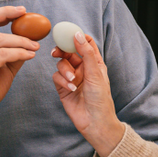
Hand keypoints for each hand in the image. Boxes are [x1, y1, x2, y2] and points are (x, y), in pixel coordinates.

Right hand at [0, 6, 38, 117]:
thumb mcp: (4, 67)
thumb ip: (14, 54)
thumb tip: (31, 42)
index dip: (3, 12)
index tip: (21, 10)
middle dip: (7, 14)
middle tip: (26, 14)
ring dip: (21, 41)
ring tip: (35, 46)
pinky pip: (2, 55)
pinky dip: (19, 53)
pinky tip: (30, 55)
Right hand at [50, 30, 123, 156]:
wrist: (94, 122)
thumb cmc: (100, 99)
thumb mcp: (95, 73)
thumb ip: (86, 53)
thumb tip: (78, 35)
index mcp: (94, 63)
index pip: (85, 44)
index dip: (77, 37)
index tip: (68, 34)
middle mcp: (83, 68)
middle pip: (69, 52)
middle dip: (63, 51)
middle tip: (57, 52)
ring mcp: (72, 78)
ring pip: (61, 64)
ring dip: (64, 70)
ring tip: (72, 80)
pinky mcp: (63, 88)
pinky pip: (57, 77)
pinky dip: (62, 81)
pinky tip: (70, 88)